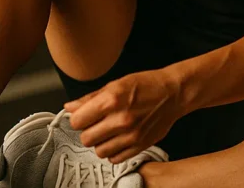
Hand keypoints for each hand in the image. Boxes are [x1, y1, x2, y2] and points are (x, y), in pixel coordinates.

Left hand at [64, 69, 185, 163]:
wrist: (173, 93)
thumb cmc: (146, 85)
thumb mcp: (116, 84)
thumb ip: (90, 98)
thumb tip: (70, 107)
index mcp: (111, 100)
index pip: (77, 121)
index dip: (79, 119)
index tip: (84, 116)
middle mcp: (120, 120)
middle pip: (86, 139)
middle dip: (88, 131)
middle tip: (97, 124)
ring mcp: (131, 135)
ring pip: (99, 151)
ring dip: (101, 143)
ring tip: (109, 132)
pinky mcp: (140, 146)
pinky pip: (115, 158)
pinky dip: (113, 151)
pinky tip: (118, 139)